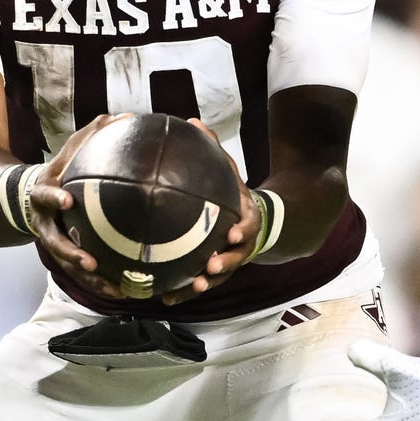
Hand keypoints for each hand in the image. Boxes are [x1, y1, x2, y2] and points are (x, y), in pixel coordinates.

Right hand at [23, 113, 135, 293]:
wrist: (27, 199)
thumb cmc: (58, 170)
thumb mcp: (69, 151)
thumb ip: (93, 134)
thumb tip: (126, 117)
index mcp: (45, 195)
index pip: (45, 196)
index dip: (54, 198)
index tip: (67, 200)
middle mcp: (45, 223)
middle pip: (54, 243)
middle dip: (70, 254)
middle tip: (89, 262)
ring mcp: (53, 242)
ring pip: (69, 266)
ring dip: (89, 279)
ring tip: (114, 289)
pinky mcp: (63, 257)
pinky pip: (83, 274)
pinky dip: (101, 282)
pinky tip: (125, 291)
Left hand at [156, 121, 256, 305]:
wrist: (254, 223)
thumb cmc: (234, 194)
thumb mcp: (228, 172)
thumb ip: (213, 150)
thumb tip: (192, 121)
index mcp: (246, 218)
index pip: (249, 225)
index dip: (243, 231)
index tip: (233, 234)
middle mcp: (241, 243)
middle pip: (237, 257)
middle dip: (226, 263)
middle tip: (211, 267)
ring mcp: (230, 260)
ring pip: (220, 277)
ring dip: (206, 284)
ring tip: (191, 287)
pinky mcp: (214, 273)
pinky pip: (199, 285)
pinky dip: (183, 293)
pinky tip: (164, 299)